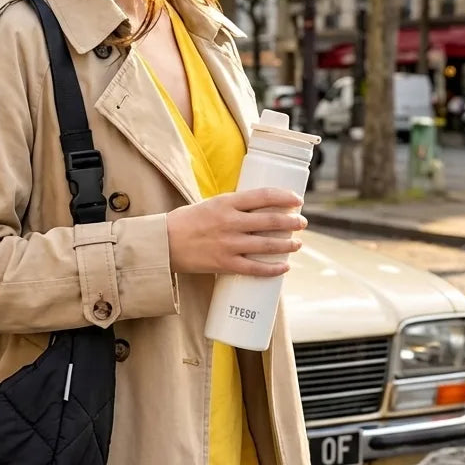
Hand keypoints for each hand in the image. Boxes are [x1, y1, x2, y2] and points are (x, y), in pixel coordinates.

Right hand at [166, 188, 306, 276]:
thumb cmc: (186, 222)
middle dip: (292, 222)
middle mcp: (230, 222)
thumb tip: (260, 210)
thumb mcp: (210, 205)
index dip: (284, 197)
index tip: (298, 199)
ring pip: (267, 245)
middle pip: (270, 220)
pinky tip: (284, 267)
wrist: (163, 244)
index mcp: (225, 203)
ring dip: (287, 244)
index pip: (263, 196)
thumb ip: (233, 207)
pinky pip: (255, 268)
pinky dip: (273, 269)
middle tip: (302, 223)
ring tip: (297, 244)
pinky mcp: (224, 263)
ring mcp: (228, 244)